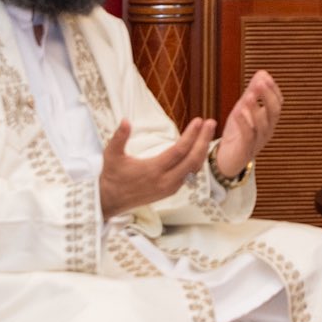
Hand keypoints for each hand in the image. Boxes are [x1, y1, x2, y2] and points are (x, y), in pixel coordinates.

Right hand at [99, 116, 213, 217]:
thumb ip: (119, 137)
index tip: (199, 121)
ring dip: (202, 150)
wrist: (110, 201)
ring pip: (193, 169)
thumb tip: (126, 120)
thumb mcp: (112, 155)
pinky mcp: (170, 191)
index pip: (179, 151)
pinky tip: (199, 150)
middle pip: (192, 160)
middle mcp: (165, 181)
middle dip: (204, 140)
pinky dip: (196, 161)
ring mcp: (169, 188)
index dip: (191, 135)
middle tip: (211, 123)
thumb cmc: (112, 176)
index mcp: (153, 170)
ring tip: (208, 133)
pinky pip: (189, 175)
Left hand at [216, 71, 281, 179]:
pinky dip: (244, 123)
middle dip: (268, 97)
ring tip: (249, 96)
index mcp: (269, 120)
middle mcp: (267, 130)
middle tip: (260, 83)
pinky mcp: (246, 149)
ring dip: (256, 109)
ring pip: (263, 125)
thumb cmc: (238, 133)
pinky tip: (238, 112)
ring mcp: (258, 141)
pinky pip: (248, 136)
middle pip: (274, 113)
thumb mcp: (245, 108)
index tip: (265, 77)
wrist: (226, 159)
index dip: (273, 90)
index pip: (278, 103)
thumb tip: (262, 73)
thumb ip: (253, 92)